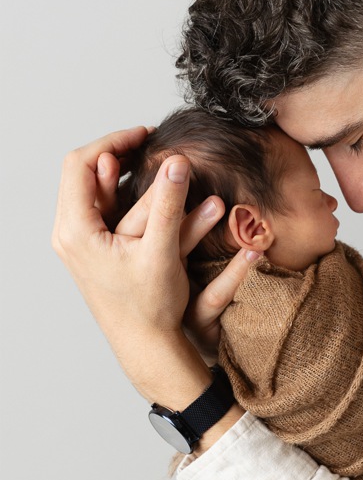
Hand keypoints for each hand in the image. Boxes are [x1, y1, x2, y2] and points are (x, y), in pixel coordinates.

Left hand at [52, 126, 257, 405]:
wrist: (145, 346)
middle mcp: (69, 234)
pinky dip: (122, 192)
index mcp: (75, 230)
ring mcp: (79, 243)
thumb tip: (176, 161)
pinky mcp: (93, 250)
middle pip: (83, 173)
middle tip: (149, 141)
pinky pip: (102, 209)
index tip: (145, 134)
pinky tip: (146, 185)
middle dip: (117, 151)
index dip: (113, 141)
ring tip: (149, 157)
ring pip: (92, 191)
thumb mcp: (161, 250)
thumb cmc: (150, 306)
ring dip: (120, 170)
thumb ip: (167, 203)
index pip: (81, 164)